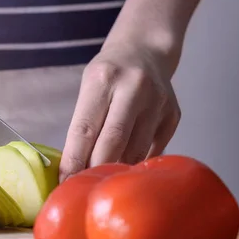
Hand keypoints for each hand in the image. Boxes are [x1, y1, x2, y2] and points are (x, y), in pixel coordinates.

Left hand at [60, 42, 180, 180]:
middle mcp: (134, 88)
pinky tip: (126, 165)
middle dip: (96, 170)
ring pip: (135, 151)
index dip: (74, 160)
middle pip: (112, 142)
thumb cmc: (110, 74)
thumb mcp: (89, 88)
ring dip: (117, 169)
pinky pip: (152, 150)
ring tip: (104, 179)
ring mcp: (158, 102)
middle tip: (84, 188)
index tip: (65, 182)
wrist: (146, 50)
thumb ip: (84, 124)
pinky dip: (136, 162)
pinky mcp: (173, 116)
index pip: (84, 129)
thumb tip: (74, 169)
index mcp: (103, 79)